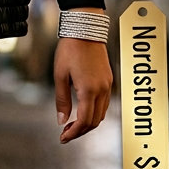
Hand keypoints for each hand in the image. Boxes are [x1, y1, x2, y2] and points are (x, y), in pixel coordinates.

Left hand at [54, 29, 112, 143]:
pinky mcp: (109, 81)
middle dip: (80, 131)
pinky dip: (94, 113)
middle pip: (94, 122)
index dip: (73, 133)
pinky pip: (104, 104)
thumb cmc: (69, 51)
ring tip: (71, 125)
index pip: (84, 121)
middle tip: (64, 134)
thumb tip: (61, 121)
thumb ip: (61, 100)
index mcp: (88, 90)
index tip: (62, 138)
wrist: (86, 30)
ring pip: (101, 114)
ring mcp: (107, 85)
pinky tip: (82, 112)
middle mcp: (102, 90)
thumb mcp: (60, 76)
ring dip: (87, 123)